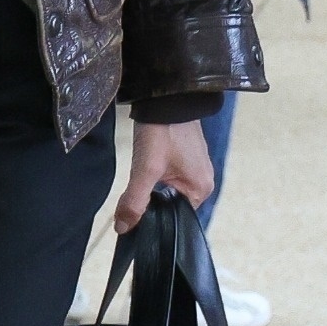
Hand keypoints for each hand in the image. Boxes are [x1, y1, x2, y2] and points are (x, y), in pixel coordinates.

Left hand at [113, 118, 213, 234]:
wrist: (166, 97)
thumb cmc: (162, 131)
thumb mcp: (145, 170)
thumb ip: (134, 201)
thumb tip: (123, 228)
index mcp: (201, 189)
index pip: (175, 217)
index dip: (154, 218)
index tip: (135, 215)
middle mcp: (203, 180)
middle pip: (171, 203)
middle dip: (152, 201)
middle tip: (133, 194)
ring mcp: (195, 166)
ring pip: (168, 188)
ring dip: (152, 187)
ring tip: (139, 178)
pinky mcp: (186, 154)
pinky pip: (170, 174)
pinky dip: (156, 174)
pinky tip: (144, 167)